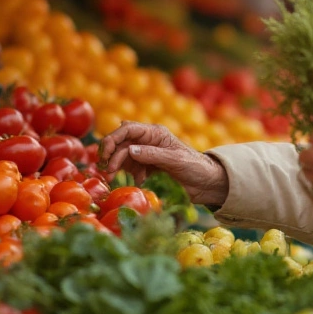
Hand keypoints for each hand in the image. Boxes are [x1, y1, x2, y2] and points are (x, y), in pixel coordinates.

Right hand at [99, 121, 227, 205]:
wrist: (207, 183)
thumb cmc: (195, 167)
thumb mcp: (175, 160)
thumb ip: (152, 155)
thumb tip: (129, 150)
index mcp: (155, 133)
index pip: (127, 129)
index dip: (113, 138)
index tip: (105, 153)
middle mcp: (148, 141)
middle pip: (121, 142)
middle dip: (111, 155)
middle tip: (108, 170)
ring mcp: (147, 154)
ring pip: (123, 156)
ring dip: (116, 166)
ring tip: (113, 177)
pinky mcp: (148, 167)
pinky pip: (131, 168)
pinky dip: (129, 175)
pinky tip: (139, 181)